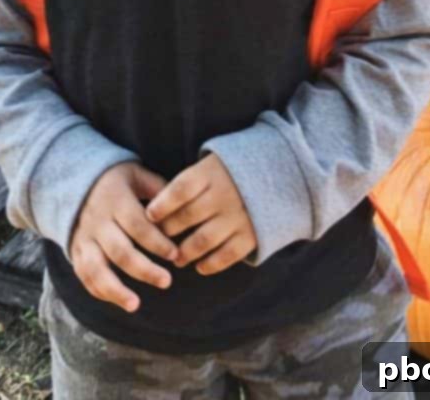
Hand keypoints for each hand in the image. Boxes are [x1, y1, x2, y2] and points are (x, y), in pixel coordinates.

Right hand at [70, 162, 179, 311]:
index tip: (176, 255)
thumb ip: (158, 188)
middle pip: (120, 251)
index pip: (138, 225)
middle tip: (167, 281)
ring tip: (135, 305)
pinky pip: (85, 276)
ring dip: (115, 290)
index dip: (157, 242)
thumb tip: (183, 206)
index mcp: (116, 200)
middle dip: (144, 269)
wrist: (75, 181)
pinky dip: (101, 292)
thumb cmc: (116, 180)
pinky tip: (121, 302)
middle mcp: (98, 221)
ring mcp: (84, 238)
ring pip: (97, 269)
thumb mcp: (136, 175)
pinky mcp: (76, 251)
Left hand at [145, 153, 256, 274]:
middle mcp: (224, 193)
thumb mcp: (212, 163)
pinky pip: (226, 255)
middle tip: (158, 239)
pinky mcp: (252, 234)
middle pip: (188, 216)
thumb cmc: (233, 170)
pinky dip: (211, 264)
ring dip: (185, 252)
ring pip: (203, 240)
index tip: (149, 215)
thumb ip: (190, 181)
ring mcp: (239, 215)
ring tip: (177, 258)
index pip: (180, 189)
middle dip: (168, 230)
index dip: (162, 204)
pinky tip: (200, 266)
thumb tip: (157, 205)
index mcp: (212, 172)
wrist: (279, 171)